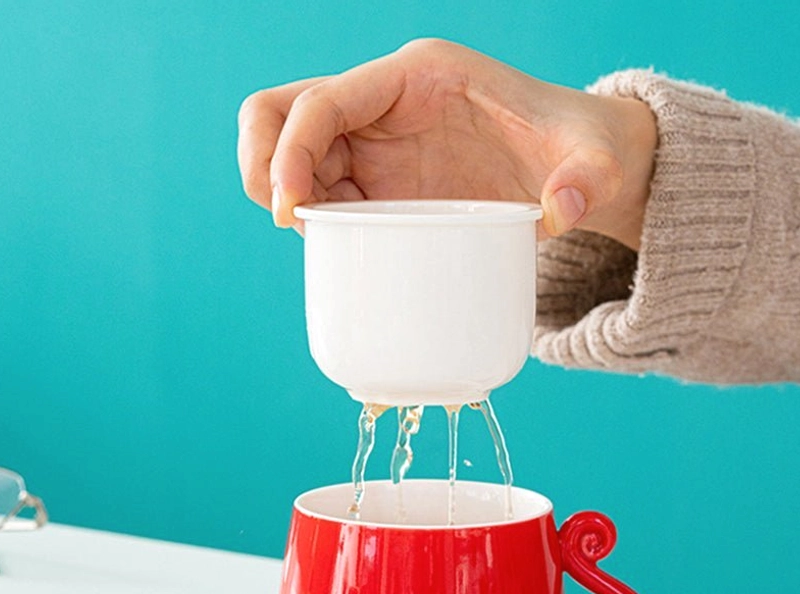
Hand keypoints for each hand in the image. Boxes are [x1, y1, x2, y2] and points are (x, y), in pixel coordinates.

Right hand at [237, 39, 656, 248]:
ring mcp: (377, 144)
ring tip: (320, 243)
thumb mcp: (595, 161)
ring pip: (291, 154)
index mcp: (418, 77)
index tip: (292, 212)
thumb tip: (560, 212)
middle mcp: (384, 105)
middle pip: (282, 115)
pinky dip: (312, 220)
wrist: (578, 167)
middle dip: (264, 164)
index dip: (291, 150)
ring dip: (284, 197)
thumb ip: (587, 180)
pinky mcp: (380, 183)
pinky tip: (339, 250)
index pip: (323, 100)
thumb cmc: (579, 150)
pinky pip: (320, 194)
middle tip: (289, 220)